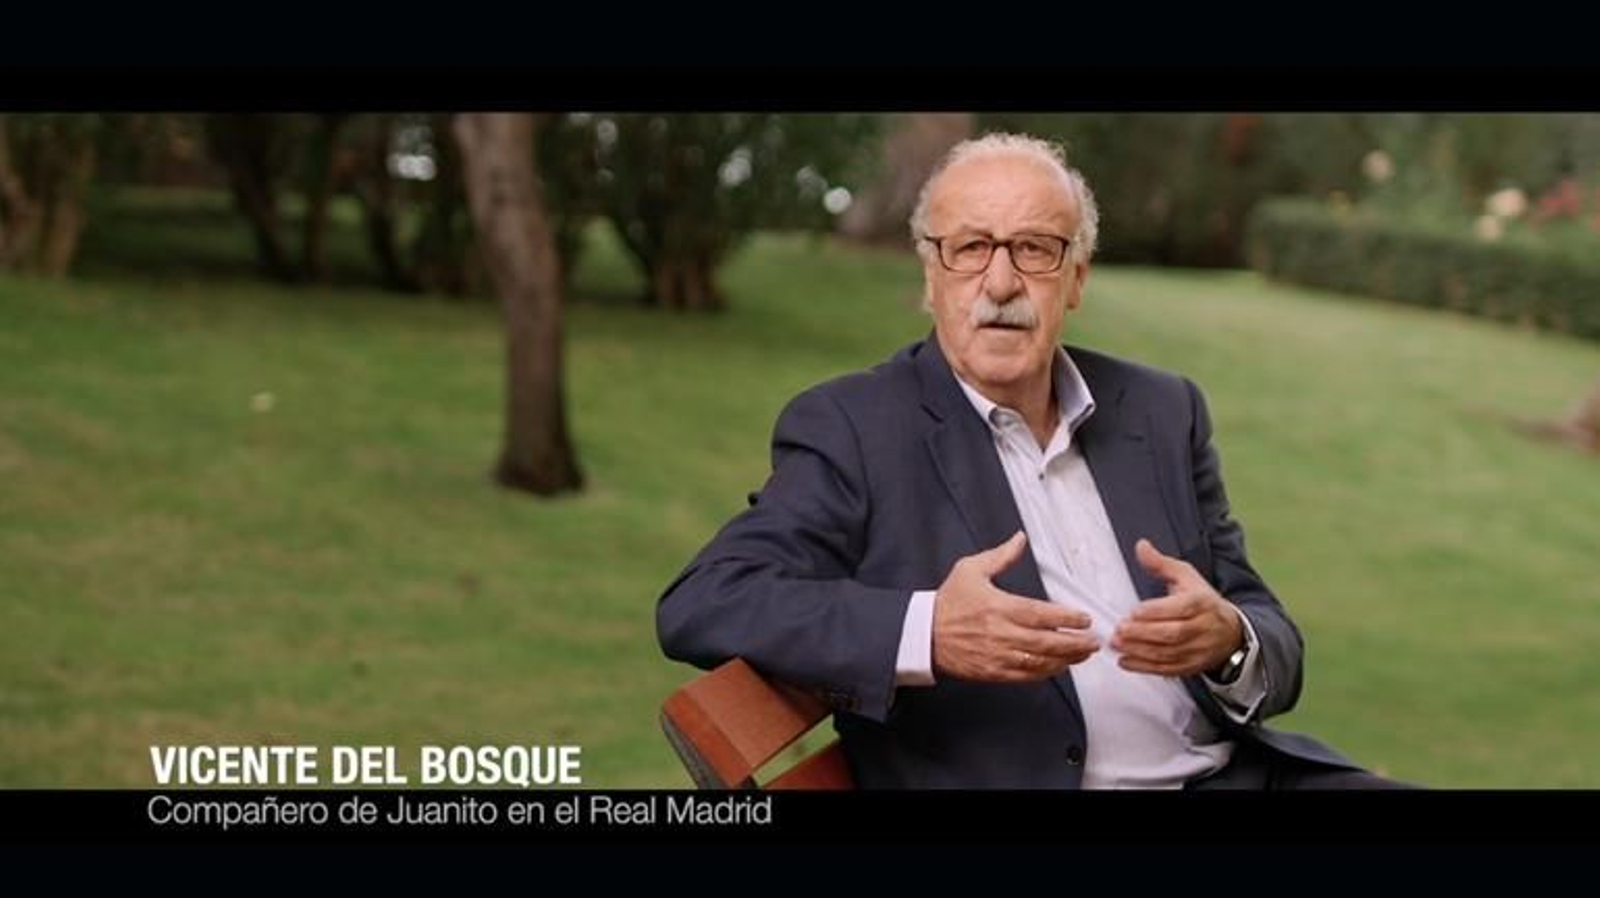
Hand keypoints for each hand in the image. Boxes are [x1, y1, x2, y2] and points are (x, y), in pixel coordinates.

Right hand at [932, 531, 1098, 682]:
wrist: (924, 634)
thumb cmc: (948, 602)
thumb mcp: (970, 569)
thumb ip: (1000, 556)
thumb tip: (1020, 538)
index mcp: (998, 607)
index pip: (1041, 614)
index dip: (1066, 618)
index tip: (1084, 619)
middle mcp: (1001, 633)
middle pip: (1047, 642)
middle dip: (1075, 643)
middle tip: (1094, 641)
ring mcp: (998, 656)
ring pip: (1040, 662)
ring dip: (1066, 660)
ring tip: (1083, 654)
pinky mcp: (993, 672)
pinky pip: (1026, 677)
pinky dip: (1046, 673)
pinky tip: (1059, 667)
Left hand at [1111, 538, 1242, 677]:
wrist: (1231, 633)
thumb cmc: (1203, 601)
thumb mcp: (1186, 577)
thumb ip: (1161, 564)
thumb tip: (1141, 546)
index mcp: (1201, 602)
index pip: (1181, 608)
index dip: (1157, 611)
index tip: (1134, 611)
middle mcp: (1202, 627)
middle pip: (1173, 633)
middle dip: (1143, 633)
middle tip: (1119, 630)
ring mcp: (1198, 650)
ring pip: (1168, 654)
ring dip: (1139, 651)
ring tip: (1117, 644)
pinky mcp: (1191, 666)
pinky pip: (1167, 670)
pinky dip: (1145, 668)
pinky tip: (1125, 661)